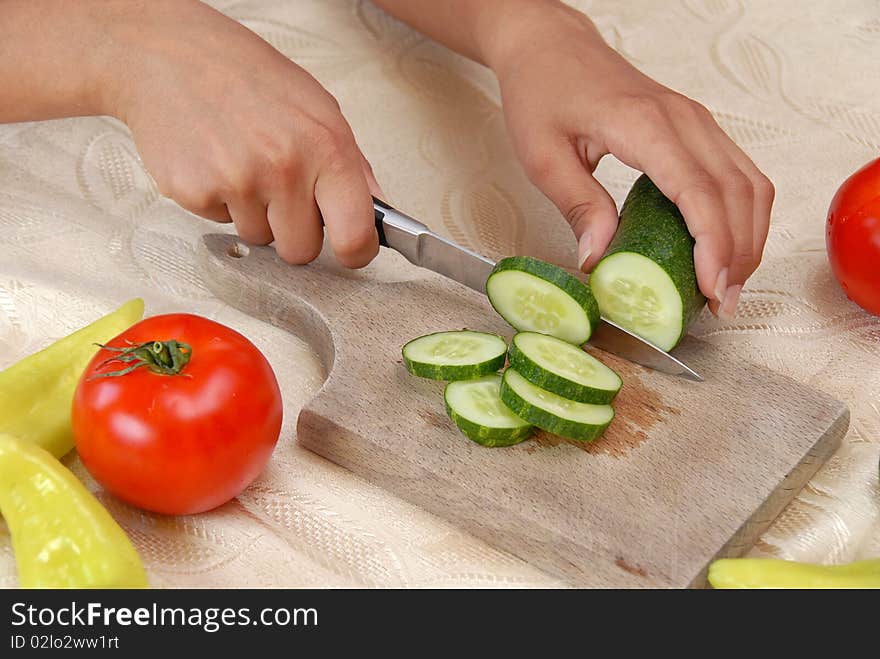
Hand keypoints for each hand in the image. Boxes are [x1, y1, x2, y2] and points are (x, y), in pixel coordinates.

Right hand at [109, 0, 380, 266]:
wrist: (170, 55)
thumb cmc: (247, 76)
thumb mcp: (318, 108)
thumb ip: (353, 165)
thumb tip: (377, 211)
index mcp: (325, 146)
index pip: (355, 234)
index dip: (355, 252)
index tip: (351, 251)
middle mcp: (284, 167)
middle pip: (301, 251)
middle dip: (295, 231)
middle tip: (282, 192)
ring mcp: (238, 182)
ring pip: (260, 240)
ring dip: (255, 214)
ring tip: (244, 165)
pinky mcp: (196, 193)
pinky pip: (221, 224)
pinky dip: (220, 202)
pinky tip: (217, 163)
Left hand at [485, 3, 773, 318]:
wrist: (550, 46)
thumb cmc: (542, 91)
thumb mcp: (543, 156)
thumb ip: (578, 206)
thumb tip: (600, 258)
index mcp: (645, 125)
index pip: (700, 191)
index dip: (714, 245)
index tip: (712, 288)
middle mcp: (684, 119)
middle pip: (738, 192)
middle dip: (739, 254)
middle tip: (722, 303)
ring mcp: (696, 120)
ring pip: (749, 183)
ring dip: (748, 237)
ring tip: (727, 285)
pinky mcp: (695, 127)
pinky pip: (737, 173)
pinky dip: (740, 215)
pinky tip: (724, 247)